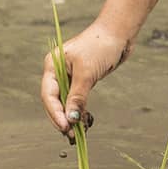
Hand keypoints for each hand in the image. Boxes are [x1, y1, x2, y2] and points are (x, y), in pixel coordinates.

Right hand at [40, 22, 132, 136]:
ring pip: (66, 102)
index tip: (65, 127)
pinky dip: (80, 110)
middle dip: (62, 118)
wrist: (119, 33)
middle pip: (55, 101)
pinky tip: (84, 121)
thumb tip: (71, 119)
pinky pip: (77, 99)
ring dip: (71, 117)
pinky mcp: (83, 80)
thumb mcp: (87, 73)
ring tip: (78, 133)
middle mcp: (58, 71)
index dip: (55, 113)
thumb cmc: (100, 46)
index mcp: (52, 65)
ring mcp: (70, 76)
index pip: (49, 94)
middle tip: (70, 135)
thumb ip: (77, 97)